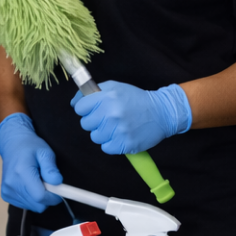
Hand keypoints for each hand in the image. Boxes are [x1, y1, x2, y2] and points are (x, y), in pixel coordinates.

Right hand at [0, 113, 63, 212]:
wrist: (12, 145)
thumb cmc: (30, 147)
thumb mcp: (45, 152)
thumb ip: (51, 168)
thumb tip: (57, 182)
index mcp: (22, 172)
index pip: (40, 196)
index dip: (53, 197)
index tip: (58, 190)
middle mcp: (12, 184)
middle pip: (37, 204)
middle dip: (48, 197)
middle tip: (48, 183)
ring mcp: (7, 190)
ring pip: (32, 207)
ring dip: (39, 198)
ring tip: (37, 182)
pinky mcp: (5, 195)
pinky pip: (25, 205)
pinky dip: (31, 199)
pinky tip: (29, 185)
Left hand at [71, 81, 191, 154]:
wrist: (161, 113)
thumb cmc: (135, 99)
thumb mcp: (115, 87)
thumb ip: (93, 93)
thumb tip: (74, 103)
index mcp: (108, 97)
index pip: (80, 108)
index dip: (86, 108)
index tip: (94, 109)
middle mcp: (112, 113)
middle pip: (85, 124)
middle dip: (94, 121)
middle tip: (108, 118)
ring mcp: (118, 130)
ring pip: (95, 137)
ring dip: (103, 133)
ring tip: (116, 126)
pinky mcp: (125, 145)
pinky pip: (106, 148)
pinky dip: (111, 143)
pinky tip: (120, 135)